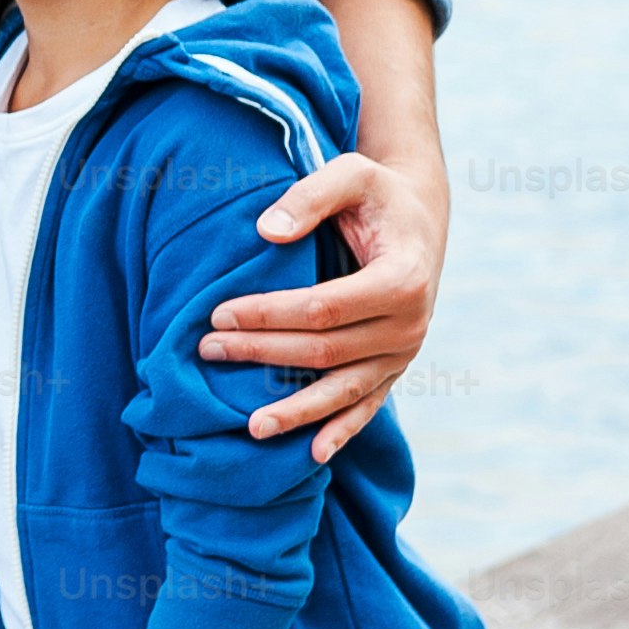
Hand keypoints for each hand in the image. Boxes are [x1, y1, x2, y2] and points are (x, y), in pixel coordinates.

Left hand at [204, 142, 442, 461]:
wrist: (421, 216)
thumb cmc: (377, 193)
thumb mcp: (351, 174)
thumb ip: (309, 197)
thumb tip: (264, 232)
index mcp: (402, 279)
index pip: (322, 308)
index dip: (267, 314)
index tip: (217, 314)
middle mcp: (409, 325)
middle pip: (324, 351)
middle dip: (262, 353)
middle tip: (207, 350)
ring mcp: (404, 353)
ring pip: (343, 390)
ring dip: (296, 410)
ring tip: (250, 427)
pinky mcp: (395, 368)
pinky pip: (367, 405)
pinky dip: (340, 431)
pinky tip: (312, 455)